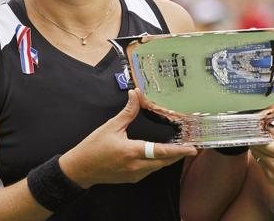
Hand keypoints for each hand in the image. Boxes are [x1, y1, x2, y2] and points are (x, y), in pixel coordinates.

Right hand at [60, 89, 197, 187]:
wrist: (80, 169)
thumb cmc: (93, 148)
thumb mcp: (111, 127)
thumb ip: (127, 112)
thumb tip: (136, 94)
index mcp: (132, 152)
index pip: (161, 151)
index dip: (179, 151)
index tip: (193, 149)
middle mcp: (136, 166)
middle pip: (164, 161)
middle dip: (179, 155)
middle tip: (192, 147)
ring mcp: (134, 174)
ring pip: (158, 167)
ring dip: (168, 159)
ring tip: (179, 149)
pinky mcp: (132, 178)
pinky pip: (150, 170)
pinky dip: (158, 163)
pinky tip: (160, 155)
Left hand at [250, 126, 273, 201]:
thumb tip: (271, 128)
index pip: (261, 141)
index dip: (259, 133)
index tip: (262, 129)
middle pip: (256, 148)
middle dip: (258, 140)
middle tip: (266, 136)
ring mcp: (272, 174)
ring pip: (257, 156)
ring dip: (262, 150)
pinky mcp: (271, 180)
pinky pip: (262, 166)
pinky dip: (266, 160)